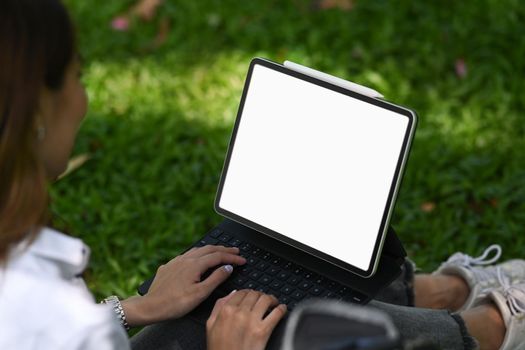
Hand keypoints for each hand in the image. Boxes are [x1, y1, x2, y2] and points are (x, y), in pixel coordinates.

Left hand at [121, 245, 245, 325]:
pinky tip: (197, 259)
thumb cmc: (175, 303)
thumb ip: (216, 278)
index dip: (232, 257)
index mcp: (195, 265)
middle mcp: (186, 259)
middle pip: (209, 249)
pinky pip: (187, 255)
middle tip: (236, 251)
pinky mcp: (169, 266)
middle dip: (224, 249)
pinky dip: (198, 254)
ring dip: (211, 250)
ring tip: (220, 252)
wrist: (150, 306)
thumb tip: (228, 267)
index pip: (218, 256)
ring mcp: (176, 261)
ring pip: (197, 250)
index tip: (242, 260)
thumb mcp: (200, 293)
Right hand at [206, 290, 286, 349]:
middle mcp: (239, 313)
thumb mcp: (211, 325)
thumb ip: (219, 306)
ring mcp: (251, 321)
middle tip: (264, 300)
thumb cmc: (220, 349)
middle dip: (261, 295)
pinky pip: (276, 313)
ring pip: (266, 299)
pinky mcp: (263, 331)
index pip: (242, 292)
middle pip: (255, 294)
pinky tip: (282, 309)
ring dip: (272, 299)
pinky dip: (282, 309)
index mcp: (226, 310)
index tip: (253, 296)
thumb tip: (232, 293)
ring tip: (274, 303)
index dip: (249, 292)